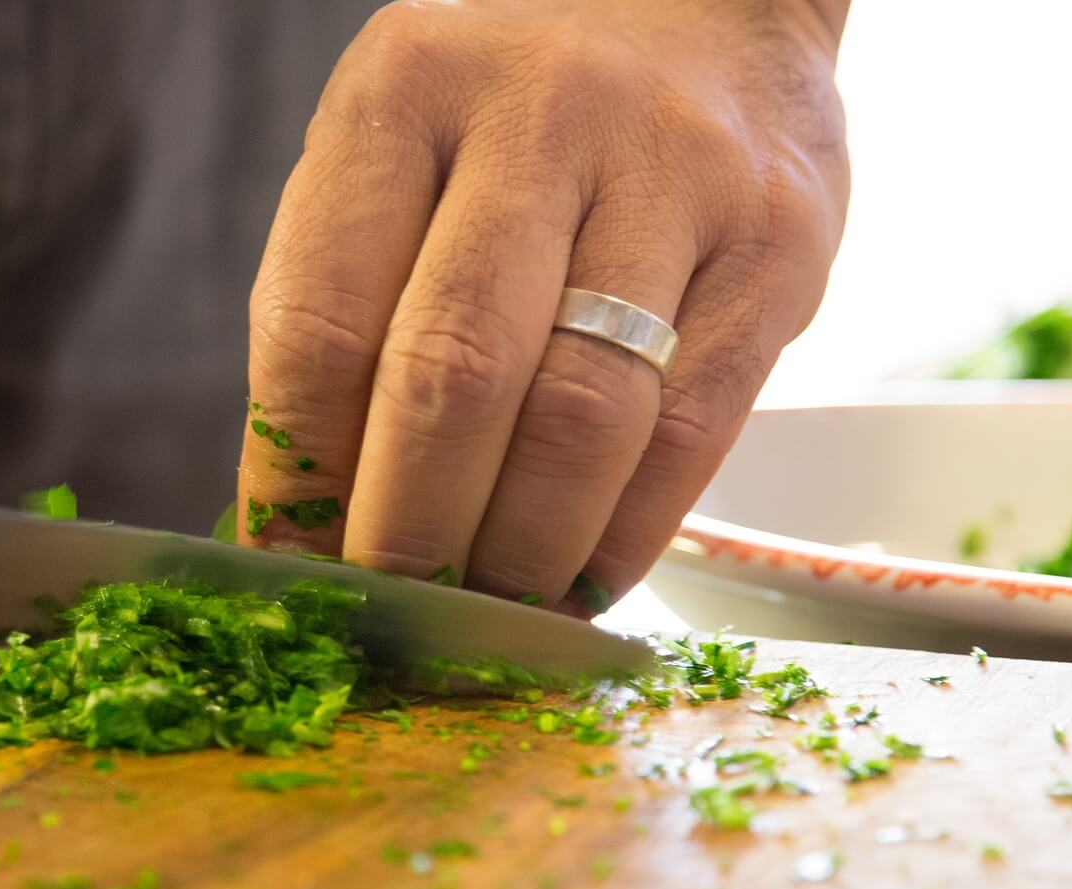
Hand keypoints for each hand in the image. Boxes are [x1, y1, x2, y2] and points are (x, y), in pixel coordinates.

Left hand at [240, 0, 847, 611]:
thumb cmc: (511, 113)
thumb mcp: (400, 154)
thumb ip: (350, 309)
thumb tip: (308, 521)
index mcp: (405, 89)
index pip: (323, 324)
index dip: (300, 476)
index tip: (291, 566)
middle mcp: (543, 115)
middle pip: (455, 378)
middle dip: (409, 533)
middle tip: (392, 615)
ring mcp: (676, 173)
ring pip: (583, 418)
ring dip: (521, 553)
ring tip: (486, 616)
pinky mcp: (780, 242)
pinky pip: (695, 430)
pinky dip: (628, 532)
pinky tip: (582, 581)